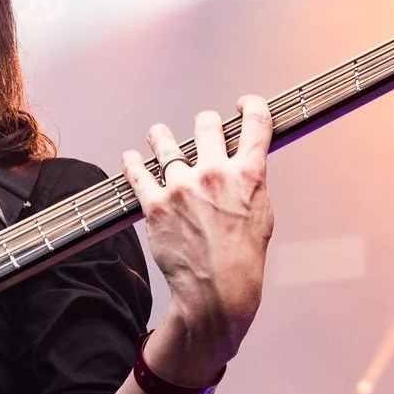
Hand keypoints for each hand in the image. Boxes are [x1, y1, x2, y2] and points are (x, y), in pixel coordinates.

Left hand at [122, 94, 273, 387]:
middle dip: (205, 123)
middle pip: (207, 124)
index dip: (252, 106)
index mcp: (248, 174)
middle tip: (203, 126)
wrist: (218, 289)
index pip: (257, 123)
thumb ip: (251, 184)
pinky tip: (131, 157)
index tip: (245, 104)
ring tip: (158, 135)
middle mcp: (214, 174)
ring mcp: (182, 187)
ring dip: (161, 136)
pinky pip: (138, 173)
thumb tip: (245, 166)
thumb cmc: (243, 257)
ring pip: (165, 142)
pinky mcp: (155, 204)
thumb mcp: (262, 214)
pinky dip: (133, 162)